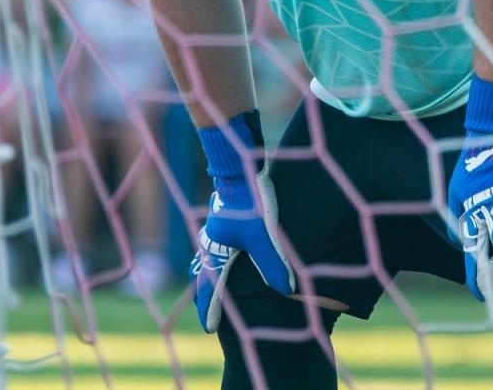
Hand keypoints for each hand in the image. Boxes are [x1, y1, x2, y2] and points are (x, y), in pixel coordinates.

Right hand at [191, 112, 294, 332]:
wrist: (239, 163)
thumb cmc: (249, 201)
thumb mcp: (265, 235)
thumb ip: (274, 263)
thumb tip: (287, 290)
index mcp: (216, 250)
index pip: (210, 286)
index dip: (211, 308)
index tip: (210, 329)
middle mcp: (212, 240)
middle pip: (204, 272)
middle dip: (206, 292)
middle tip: (210, 308)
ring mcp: (217, 225)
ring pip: (210, 255)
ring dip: (212, 271)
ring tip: (216, 281)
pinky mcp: (226, 213)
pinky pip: (219, 240)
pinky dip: (221, 253)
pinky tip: (232, 248)